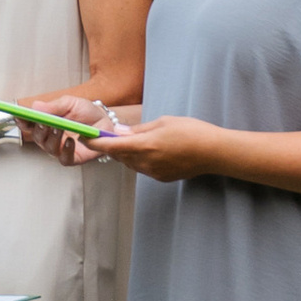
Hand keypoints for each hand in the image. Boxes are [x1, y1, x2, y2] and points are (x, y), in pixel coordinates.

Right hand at [19, 89, 108, 164]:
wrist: (106, 122)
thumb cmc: (87, 112)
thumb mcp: (71, 103)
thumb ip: (54, 106)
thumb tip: (36, 106)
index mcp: (45, 122)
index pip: (28, 123)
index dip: (21, 120)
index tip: (19, 115)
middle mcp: (49, 137)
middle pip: (36, 136)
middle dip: (39, 129)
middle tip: (44, 122)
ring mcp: (59, 148)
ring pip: (48, 147)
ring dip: (52, 138)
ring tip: (59, 128)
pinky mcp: (71, 158)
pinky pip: (63, 158)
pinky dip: (65, 150)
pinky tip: (71, 141)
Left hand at [87, 113, 218, 183]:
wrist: (214, 152)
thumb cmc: (191, 132)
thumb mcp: (163, 122)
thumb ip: (139, 129)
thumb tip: (120, 132)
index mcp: (144, 146)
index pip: (110, 146)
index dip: (95, 142)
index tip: (85, 137)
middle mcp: (145, 162)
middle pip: (119, 155)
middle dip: (112, 146)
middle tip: (109, 134)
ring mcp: (153, 172)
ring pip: (130, 163)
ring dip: (127, 153)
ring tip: (134, 140)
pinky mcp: (161, 178)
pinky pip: (143, 168)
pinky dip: (140, 159)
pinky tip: (151, 150)